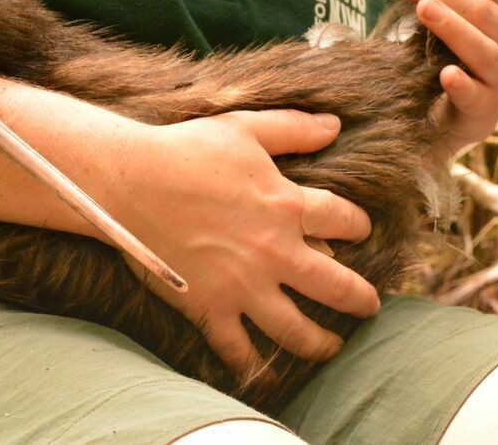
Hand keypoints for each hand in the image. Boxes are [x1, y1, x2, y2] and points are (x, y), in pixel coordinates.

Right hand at [112, 109, 378, 376]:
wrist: (129, 182)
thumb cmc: (185, 150)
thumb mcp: (245, 129)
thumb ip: (293, 128)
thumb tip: (335, 125)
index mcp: (288, 206)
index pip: (344, 220)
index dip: (358, 225)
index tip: (360, 231)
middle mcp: (276, 253)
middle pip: (337, 288)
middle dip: (360, 300)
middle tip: (368, 307)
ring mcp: (243, 286)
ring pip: (296, 331)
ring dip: (320, 344)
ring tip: (330, 348)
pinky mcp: (209, 307)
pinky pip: (237, 349)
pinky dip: (251, 365)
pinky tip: (261, 372)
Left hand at [383, 0, 497, 155]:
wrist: (442, 118)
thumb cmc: (441, 53)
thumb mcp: (431, 6)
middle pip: (479, 3)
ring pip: (482, 44)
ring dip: (451, 25)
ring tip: (422, 8)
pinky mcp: (487, 108)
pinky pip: (478, 93)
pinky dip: (462, 84)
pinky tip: (445, 76)